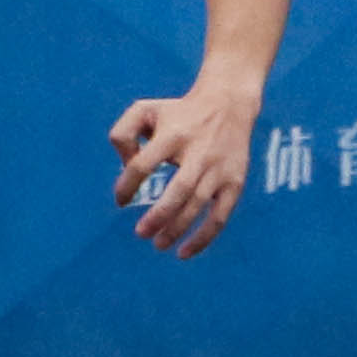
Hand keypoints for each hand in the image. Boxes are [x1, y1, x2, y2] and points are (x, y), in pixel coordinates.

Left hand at [108, 71, 260, 257]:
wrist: (228, 104)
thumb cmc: (177, 113)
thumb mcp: (144, 110)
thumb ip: (122, 135)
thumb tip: (125, 169)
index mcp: (172, 135)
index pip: (142, 165)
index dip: (127, 186)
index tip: (121, 200)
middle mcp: (198, 153)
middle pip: (177, 191)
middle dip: (157, 217)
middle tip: (140, 233)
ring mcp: (219, 169)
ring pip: (198, 207)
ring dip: (176, 230)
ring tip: (158, 243)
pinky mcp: (235, 182)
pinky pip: (220, 217)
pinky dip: (203, 238)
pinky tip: (184, 252)